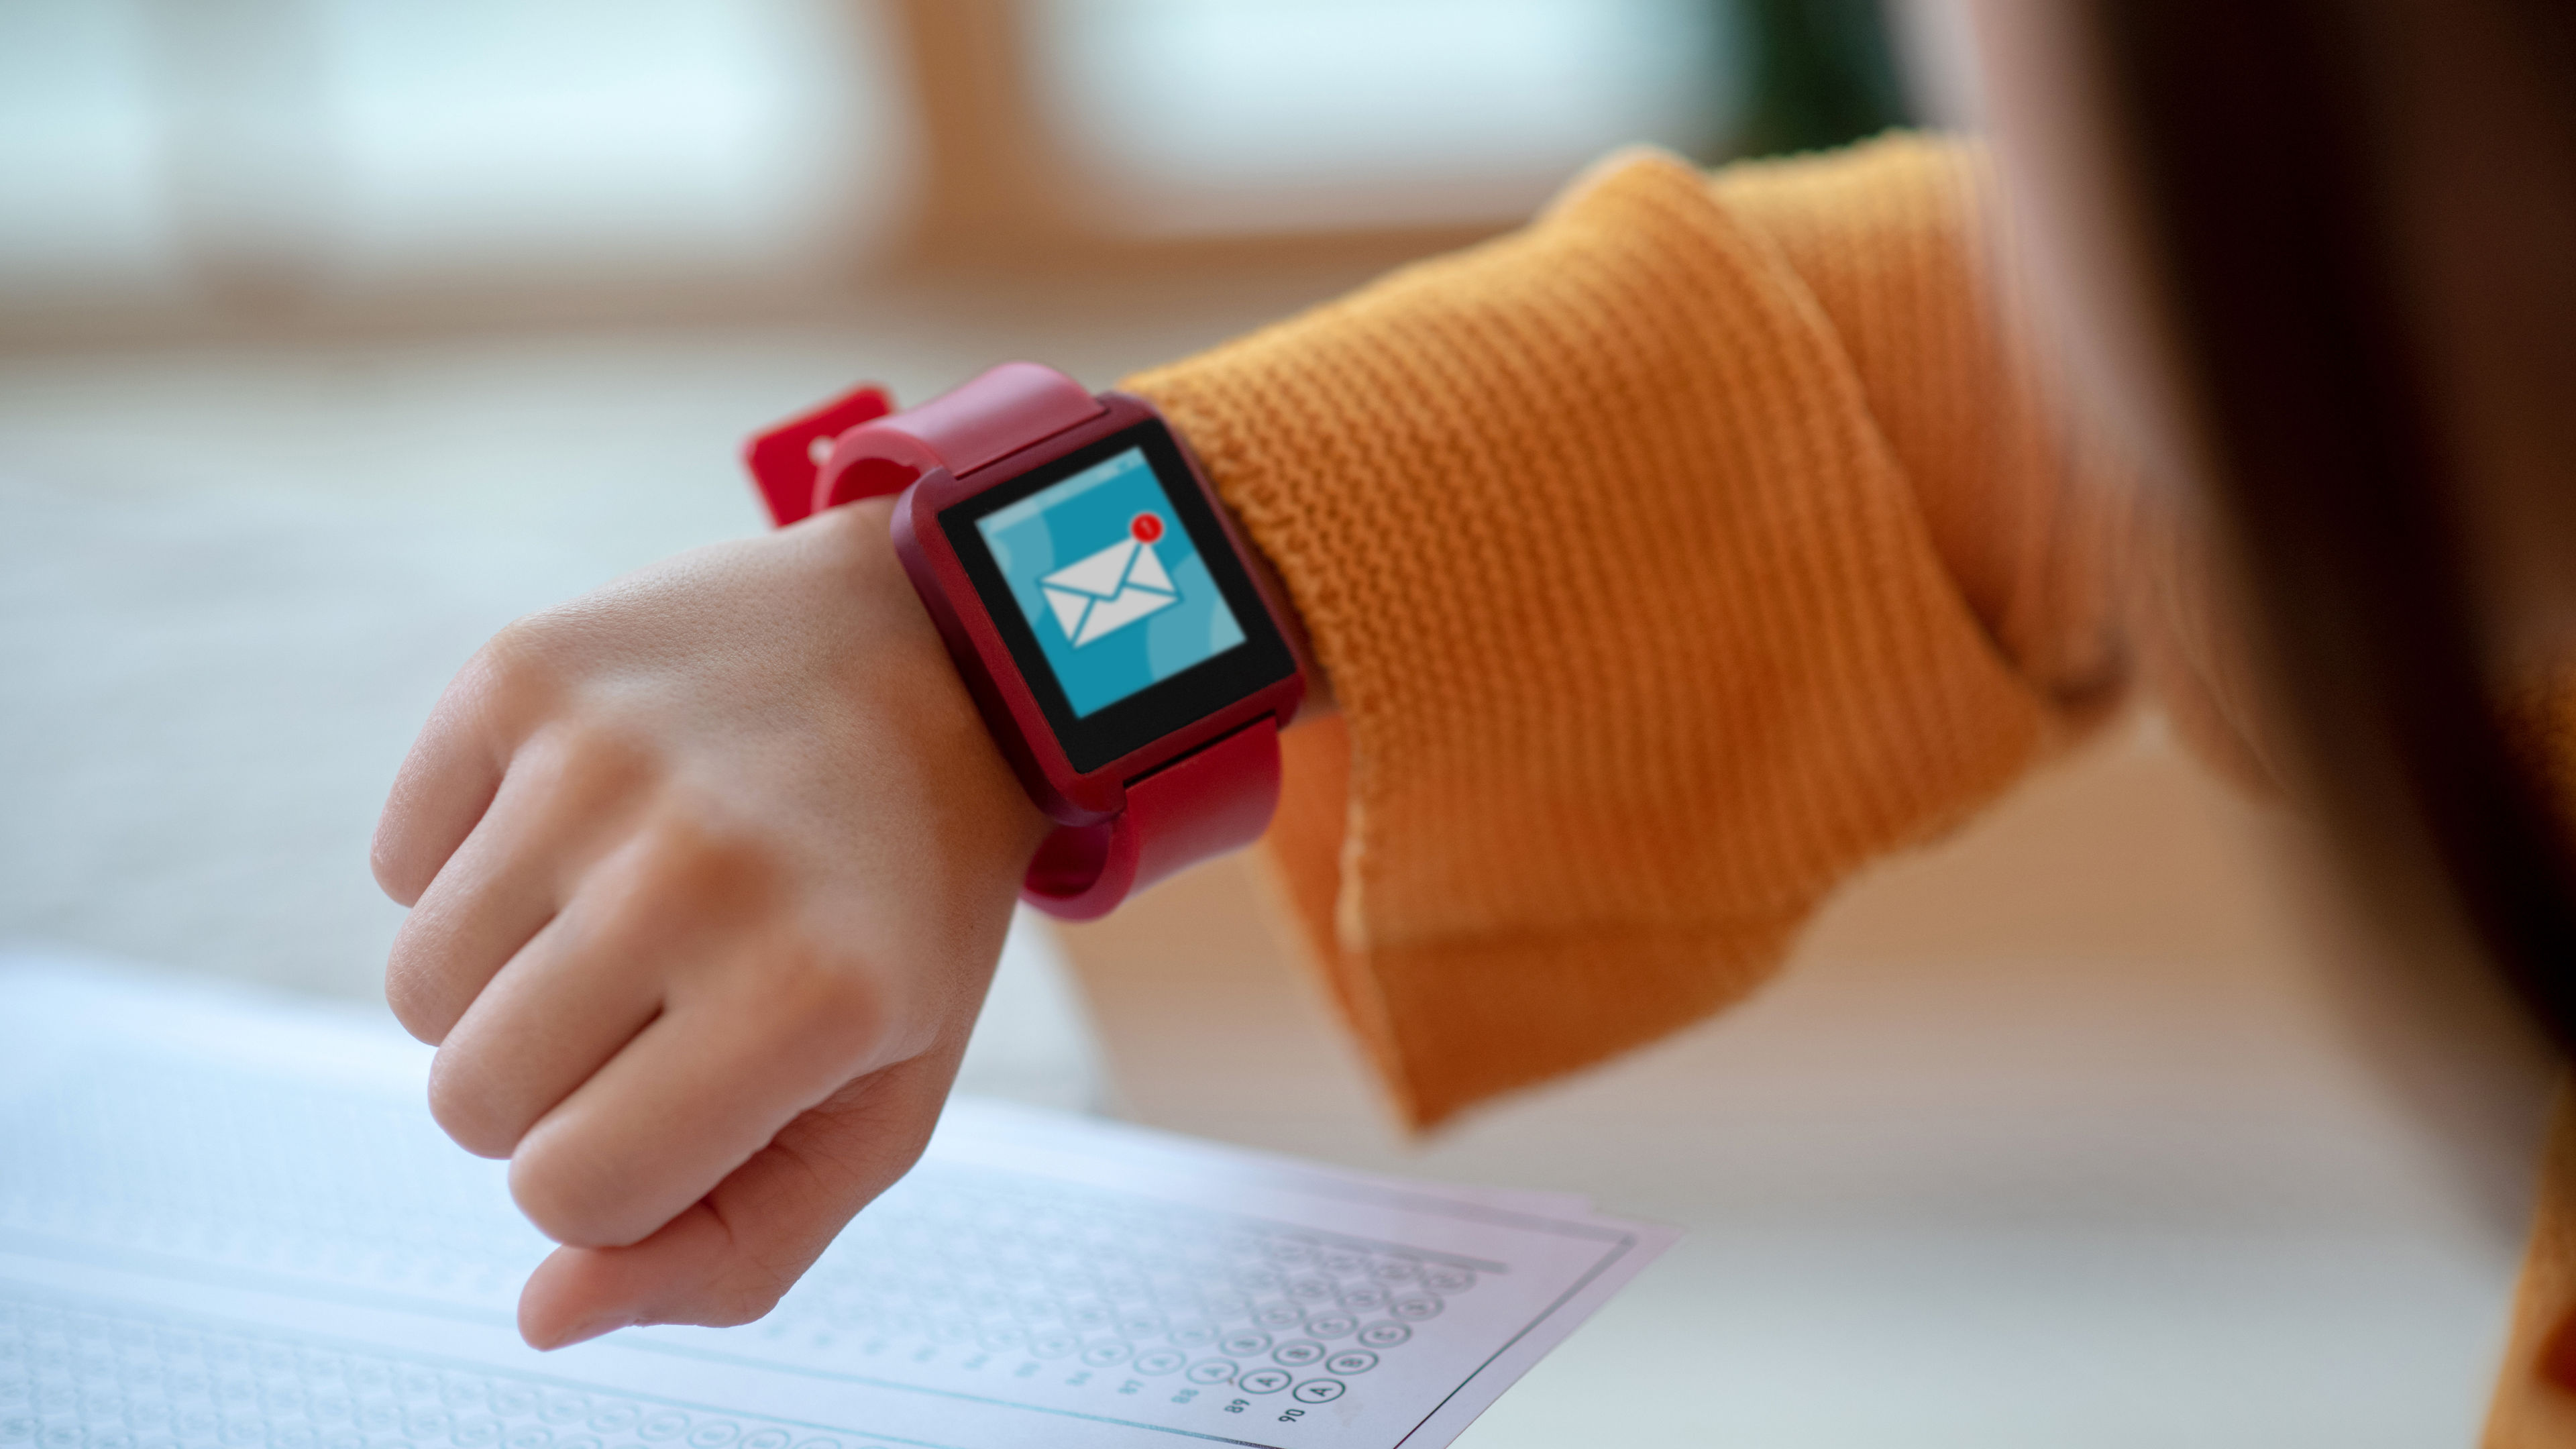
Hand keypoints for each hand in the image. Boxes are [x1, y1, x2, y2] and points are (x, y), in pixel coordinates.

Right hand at [371, 498, 1049, 1349]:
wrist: (941, 657)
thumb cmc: (904, 912)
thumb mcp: (882, 1102)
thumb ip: (733, 1248)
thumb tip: (544, 1314)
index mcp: (808, 997)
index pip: (568, 1194)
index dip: (616, 1170)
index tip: (696, 1088)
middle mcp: (697, 870)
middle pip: (470, 1100)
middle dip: (552, 1084)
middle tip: (671, 991)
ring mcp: (598, 759)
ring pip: (417, 991)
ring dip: (507, 982)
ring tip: (635, 904)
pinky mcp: (522, 673)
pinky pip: (399, 863)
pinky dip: (473, 867)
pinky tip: (599, 818)